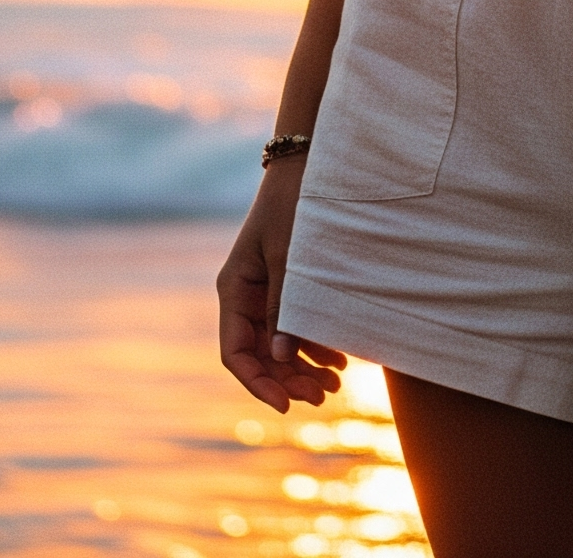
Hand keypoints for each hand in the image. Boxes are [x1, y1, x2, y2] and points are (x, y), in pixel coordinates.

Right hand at [217, 160, 346, 410]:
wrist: (307, 165)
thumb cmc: (293, 204)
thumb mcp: (288, 254)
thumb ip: (284, 304)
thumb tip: (281, 356)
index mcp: (234, 289)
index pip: (236, 353)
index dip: (258, 383)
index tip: (286, 406)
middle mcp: (245, 296)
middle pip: (260, 354)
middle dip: (288, 379)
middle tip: (323, 396)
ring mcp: (265, 292)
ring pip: (279, 346)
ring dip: (303, 368)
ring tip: (335, 385)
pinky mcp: (287, 286)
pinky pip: (294, 327)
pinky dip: (314, 346)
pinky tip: (338, 361)